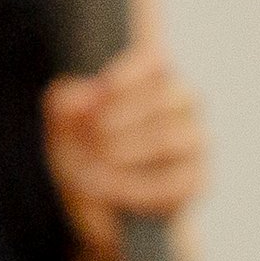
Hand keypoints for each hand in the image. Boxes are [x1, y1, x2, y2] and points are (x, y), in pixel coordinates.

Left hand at [46, 46, 206, 233]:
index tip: (103, 89)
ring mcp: (195, 141)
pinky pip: (173, 182)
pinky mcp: (196, 180)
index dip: (130, 72)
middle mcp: (183, 105)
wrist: (97, 203)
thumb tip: (86, 98)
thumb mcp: (62, 122)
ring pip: (169, 138)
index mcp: (152, 76)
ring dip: (126, 150)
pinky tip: (107, 187)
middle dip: (122, 116)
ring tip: (96, 162)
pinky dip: (135, 185)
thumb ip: (67, 103)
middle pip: (167, 96)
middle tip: (91, 135)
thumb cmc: (82, 148)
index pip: (154, 58)